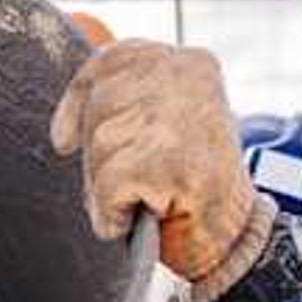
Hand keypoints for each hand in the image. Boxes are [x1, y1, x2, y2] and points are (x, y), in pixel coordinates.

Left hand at [50, 29, 257, 281]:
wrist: (238, 242)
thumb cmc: (200, 190)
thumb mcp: (169, 128)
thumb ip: (127, 108)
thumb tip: (63, 134)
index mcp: (189, 64)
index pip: (113, 60)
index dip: (81, 100)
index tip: (65, 139)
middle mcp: (184, 79)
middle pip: (99, 106)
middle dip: (100, 153)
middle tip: (137, 184)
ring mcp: (173, 119)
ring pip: (99, 146)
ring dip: (109, 185)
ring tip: (147, 200)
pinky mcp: (161, 161)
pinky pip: (106, 186)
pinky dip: (113, 212)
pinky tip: (142, 217)